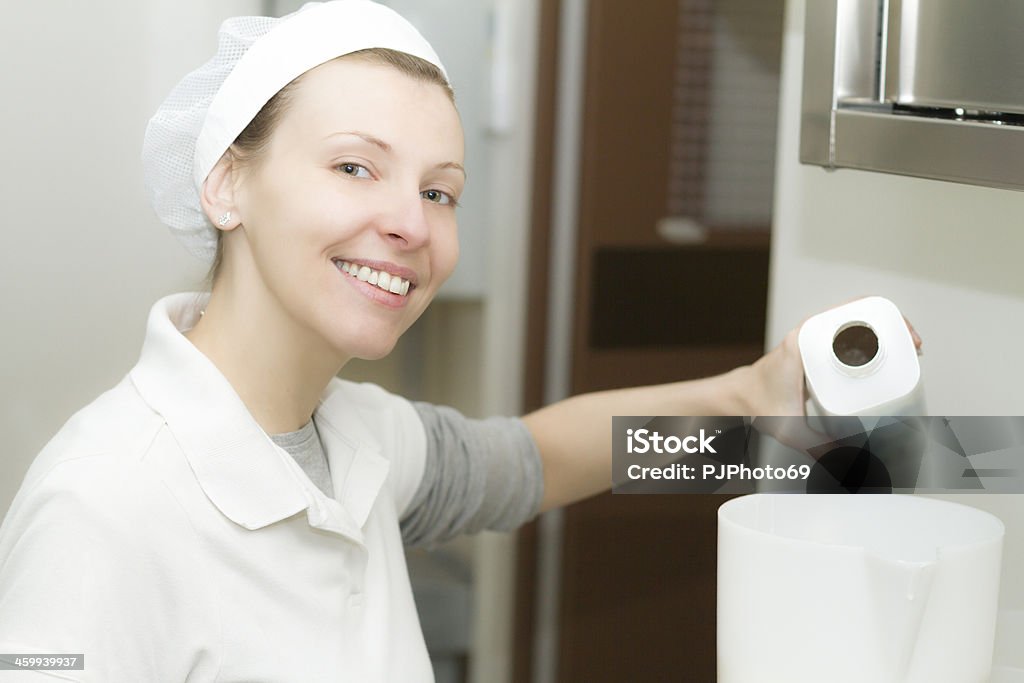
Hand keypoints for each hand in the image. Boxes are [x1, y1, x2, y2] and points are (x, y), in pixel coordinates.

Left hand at [742, 310, 922, 451]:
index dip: (888, 321)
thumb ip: (821, 450)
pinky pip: (845, 328)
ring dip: (883, 328)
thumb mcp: (791, 430)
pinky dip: (868, 332)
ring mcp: (810, 335)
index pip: (853, 314)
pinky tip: (885, 347)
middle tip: (913, 350)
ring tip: (906, 349)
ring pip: (855, 319)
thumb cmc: (759, 407)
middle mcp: (807, 332)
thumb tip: (855, 462)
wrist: (739, 398)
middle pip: (860, 313)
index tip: (909, 342)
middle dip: (893, 326)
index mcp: (803, 341)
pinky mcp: (813, 343)